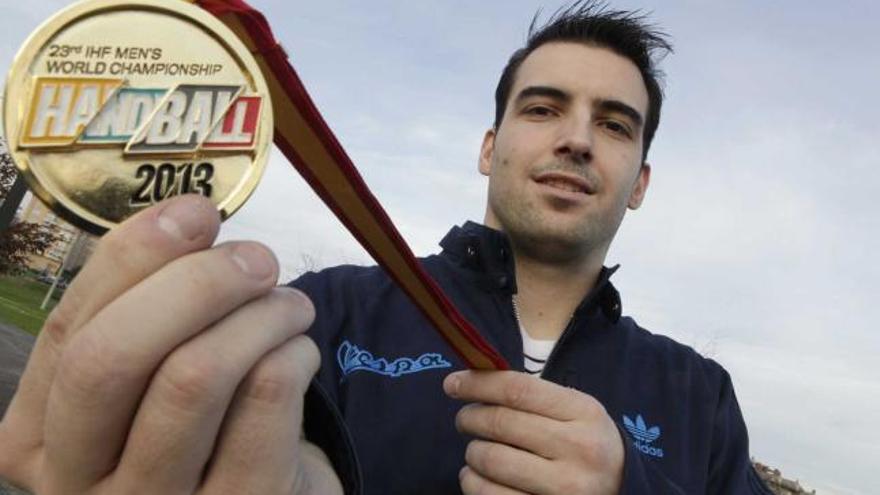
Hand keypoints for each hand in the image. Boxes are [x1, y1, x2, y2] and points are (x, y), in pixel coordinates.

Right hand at [0, 195, 341, 493]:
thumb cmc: (198, 426)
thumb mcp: (148, 376)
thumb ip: (143, 305)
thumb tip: (185, 217)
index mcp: (38, 438)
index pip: (69, 331)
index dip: (133, 258)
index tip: (194, 212)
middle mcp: (78, 486)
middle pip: (114, 357)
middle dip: (193, 284)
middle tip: (256, 260)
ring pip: (194, 376)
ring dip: (260, 315)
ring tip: (290, 306)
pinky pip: (265, 400)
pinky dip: (294, 354)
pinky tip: (299, 353)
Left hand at [444, 370, 623, 494]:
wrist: (622, 490)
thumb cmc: (585, 445)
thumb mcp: (575, 413)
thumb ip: (532, 396)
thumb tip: (472, 380)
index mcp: (584, 413)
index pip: (517, 389)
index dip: (477, 383)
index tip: (452, 384)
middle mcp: (579, 450)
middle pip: (500, 423)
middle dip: (469, 418)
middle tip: (464, 420)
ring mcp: (565, 488)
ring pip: (490, 461)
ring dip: (472, 454)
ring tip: (476, 452)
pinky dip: (473, 484)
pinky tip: (477, 478)